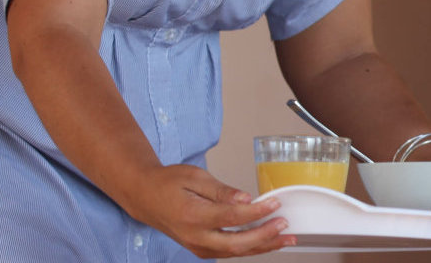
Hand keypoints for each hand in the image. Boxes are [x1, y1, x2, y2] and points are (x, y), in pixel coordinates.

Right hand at [122, 164, 292, 257]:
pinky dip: (251, 248)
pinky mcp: (201, 249)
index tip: (275, 204)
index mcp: (193, 215)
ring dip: (263, 246)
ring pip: (235, 252)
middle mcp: (195, 236)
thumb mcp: (195, 176)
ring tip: (286, 238)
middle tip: (285, 224)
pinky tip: (267, 241)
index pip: (232, 217)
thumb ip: (221, 190)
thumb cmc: (167, 183)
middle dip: (265, 235)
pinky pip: (229, 252)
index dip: (257, 212)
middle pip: (237, 243)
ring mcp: (197, 246)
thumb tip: (246, 199)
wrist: (144, 196)